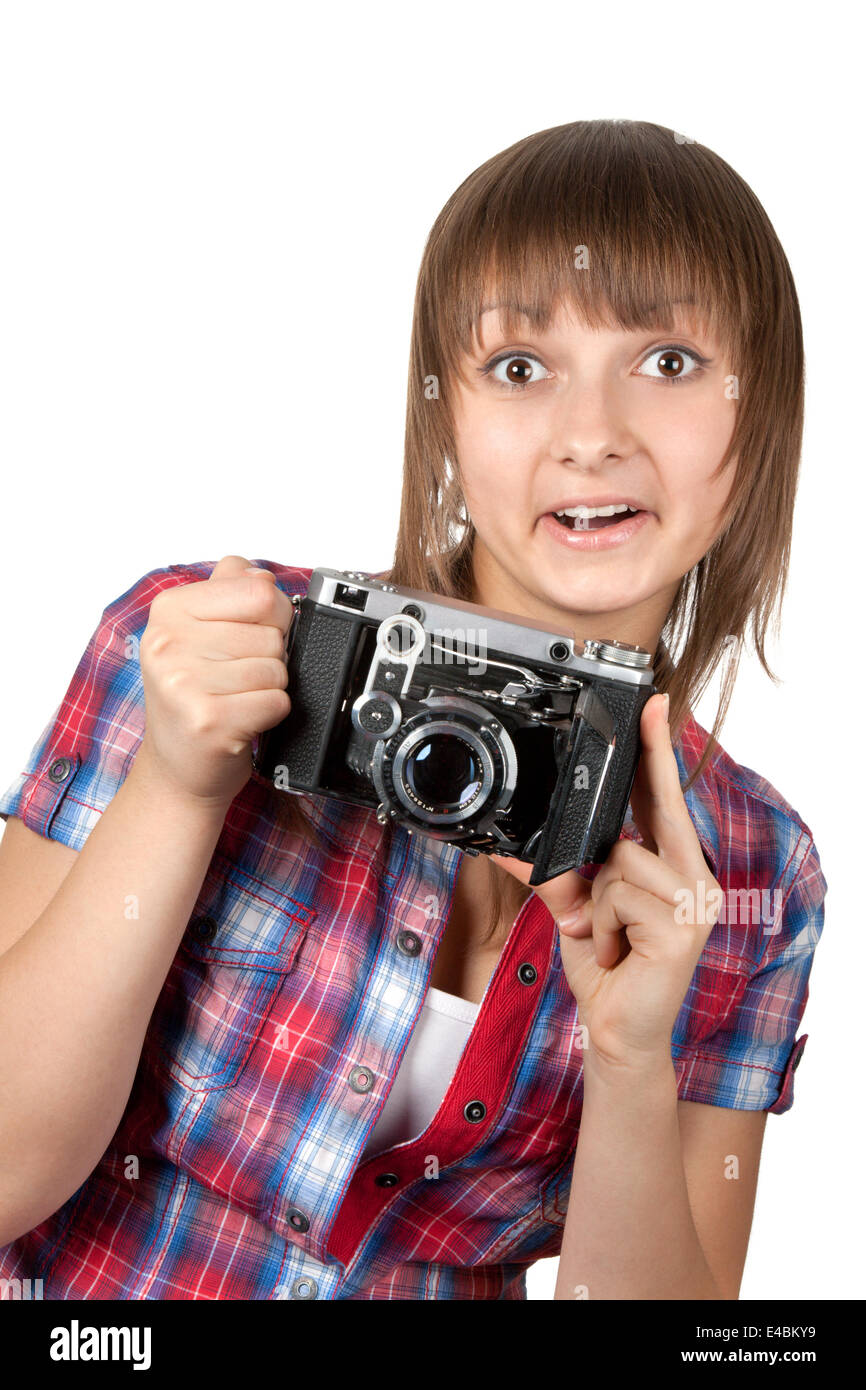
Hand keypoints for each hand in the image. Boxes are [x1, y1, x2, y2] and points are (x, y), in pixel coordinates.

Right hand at [136, 554, 293, 810]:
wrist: (176, 768)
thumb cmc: (194, 698)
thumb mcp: (200, 633)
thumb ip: (231, 592)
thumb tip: (261, 573)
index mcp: (169, 610)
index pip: (259, 590)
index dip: (273, 616)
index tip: (249, 636)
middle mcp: (168, 643)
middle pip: (272, 633)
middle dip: (270, 658)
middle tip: (237, 678)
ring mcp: (184, 682)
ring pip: (277, 669)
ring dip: (269, 689)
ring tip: (236, 699)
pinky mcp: (208, 720)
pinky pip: (276, 701)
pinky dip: (271, 714)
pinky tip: (242, 720)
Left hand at [489, 693, 721, 1074]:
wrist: (619, 1033)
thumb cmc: (606, 966)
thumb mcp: (585, 903)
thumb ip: (581, 865)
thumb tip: (541, 835)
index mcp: (678, 867)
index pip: (666, 800)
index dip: (658, 751)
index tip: (653, 704)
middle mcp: (698, 879)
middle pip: (647, 818)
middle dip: (619, 829)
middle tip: (622, 838)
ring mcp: (697, 902)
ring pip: (617, 861)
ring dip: (594, 904)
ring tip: (608, 938)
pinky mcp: (684, 927)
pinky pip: (615, 894)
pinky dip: (598, 925)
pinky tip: (615, 952)